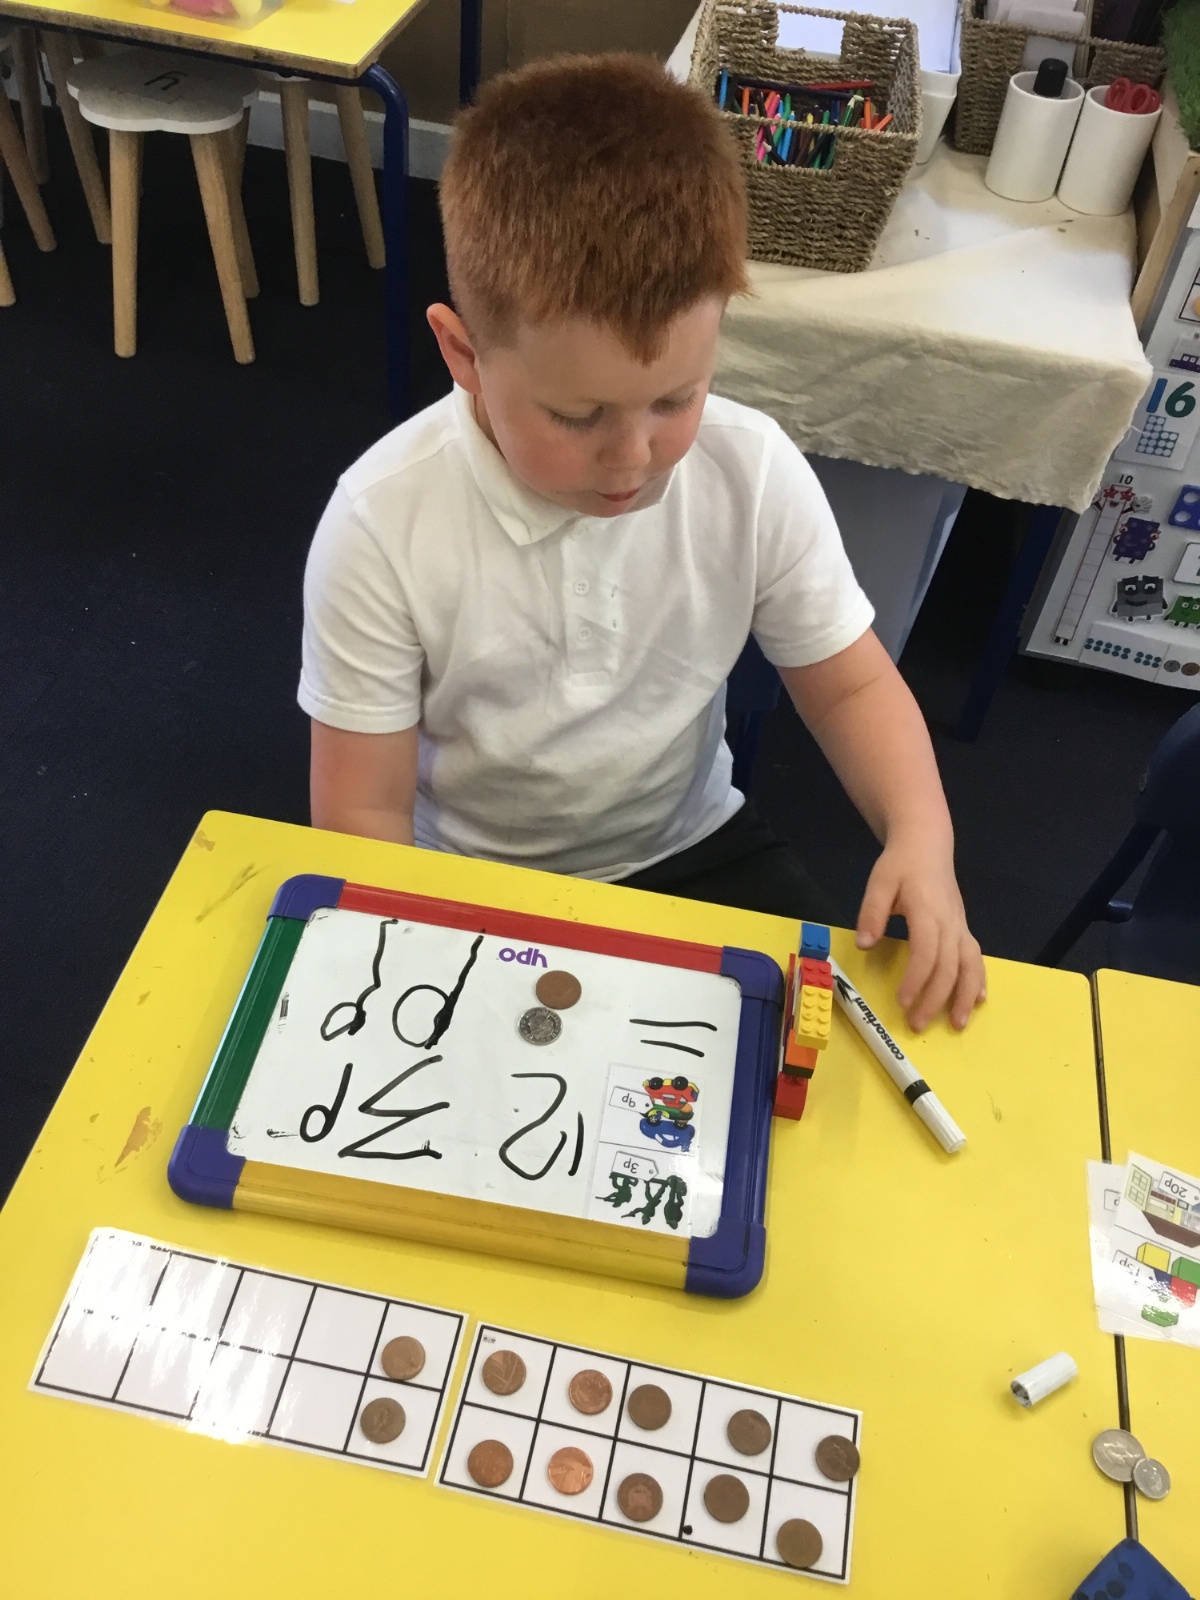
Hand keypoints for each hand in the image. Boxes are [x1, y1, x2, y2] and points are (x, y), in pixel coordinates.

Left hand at [854, 830, 984, 1031]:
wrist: (927, 844)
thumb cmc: (900, 864)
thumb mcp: (879, 882)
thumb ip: (872, 913)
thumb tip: (865, 944)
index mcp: (927, 912)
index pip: (926, 952)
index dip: (917, 979)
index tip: (903, 1002)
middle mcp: (950, 923)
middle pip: (949, 966)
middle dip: (936, 998)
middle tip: (918, 1024)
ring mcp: (960, 926)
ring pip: (970, 965)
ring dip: (965, 996)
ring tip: (958, 1024)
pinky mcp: (963, 928)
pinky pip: (976, 957)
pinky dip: (979, 980)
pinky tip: (978, 1000)